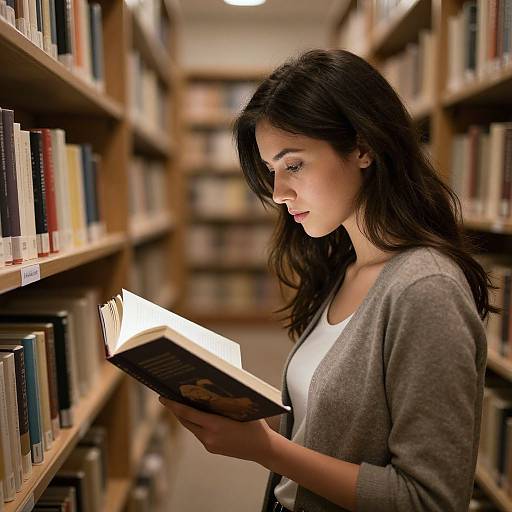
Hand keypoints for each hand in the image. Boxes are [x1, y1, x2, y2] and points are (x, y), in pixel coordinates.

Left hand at [159, 396, 278, 464]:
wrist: (263, 449)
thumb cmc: (255, 425)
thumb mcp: (242, 409)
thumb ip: (226, 401)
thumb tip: (213, 387)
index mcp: (215, 425)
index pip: (188, 414)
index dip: (174, 406)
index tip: (163, 398)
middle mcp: (209, 437)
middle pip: (186, 421)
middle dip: (175, 410)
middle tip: (166, 398)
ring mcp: (210, 445)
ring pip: (192, 428)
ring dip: (185, 417)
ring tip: (179, 405)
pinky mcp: (212, 448)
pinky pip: (199, 434)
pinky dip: (195, 424)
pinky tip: (195, 416)